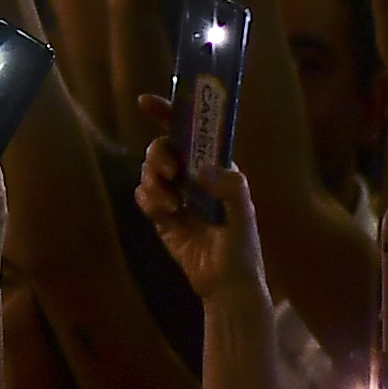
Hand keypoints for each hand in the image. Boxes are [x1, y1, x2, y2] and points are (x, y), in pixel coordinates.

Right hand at [131, 121, 251, 307]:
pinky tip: (163, 215)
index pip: (192, 131)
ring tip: (169, 205)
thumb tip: (201, 168)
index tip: (146, 102)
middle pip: (163, 148)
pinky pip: (144, 195)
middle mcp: (194, 176)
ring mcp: (177, 194)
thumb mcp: (244, 215)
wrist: (226, 286)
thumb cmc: (242, 248)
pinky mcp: (162, 215)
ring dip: (153, 182)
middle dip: (159, 155)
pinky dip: (148, 201)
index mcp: (216, 168)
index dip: (169, 112)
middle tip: (169, 173)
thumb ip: (230, 187)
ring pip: (150, 170)